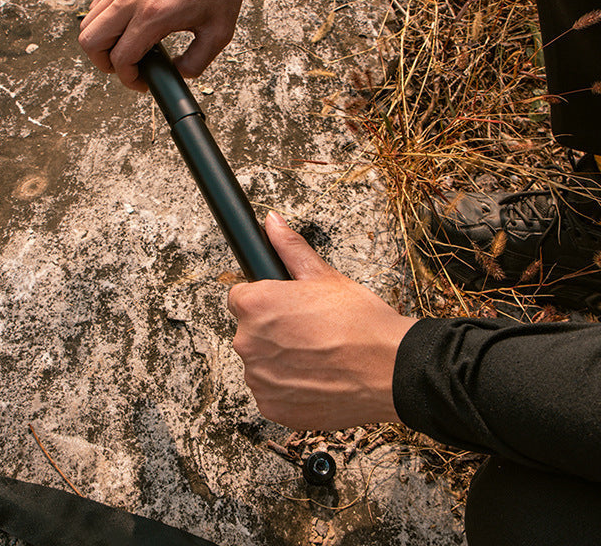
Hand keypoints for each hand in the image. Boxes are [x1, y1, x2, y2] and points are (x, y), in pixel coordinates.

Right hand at [78, 0, 245, 90]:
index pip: (121, 58)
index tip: (142, 81)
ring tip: (126, 47)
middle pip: (90, 42)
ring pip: (88, 22)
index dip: (129, 79)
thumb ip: (196, 62)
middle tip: (126, 66)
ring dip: (101, 42)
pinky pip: (98, 3)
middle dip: (104, 63)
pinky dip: (104, 21)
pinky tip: (128, 24)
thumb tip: (177, 74)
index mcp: (154, 15)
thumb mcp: (218, 33)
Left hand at [227, 212, 416, 430]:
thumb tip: (272, 223)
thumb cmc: (360, 322)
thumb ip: (289, 247)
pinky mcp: (272, 408)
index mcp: (255, 305)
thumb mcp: (323, 275)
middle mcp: (248, 343)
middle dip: (273, 330)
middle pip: (249, 331)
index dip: (266, 301)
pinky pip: (271, 393)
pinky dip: (288, 388)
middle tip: (309, 330)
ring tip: (316, 355)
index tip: (287, 308)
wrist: (391, 369)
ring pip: (261, 363)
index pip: (240, 298)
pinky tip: (316, 377)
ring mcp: (258, 379)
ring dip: (279, 360)